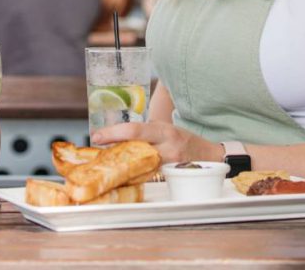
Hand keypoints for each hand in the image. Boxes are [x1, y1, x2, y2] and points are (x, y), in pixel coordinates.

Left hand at [91, 121, 223, 164]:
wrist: (208, 155)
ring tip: (105, 162)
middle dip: (113, 151)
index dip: (113, 133)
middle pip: (135, 151)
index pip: (135, 130)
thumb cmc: (182, 138)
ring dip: (121, 164)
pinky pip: (148, 176)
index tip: (96, 136)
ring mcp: (170, 165)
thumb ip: (144, 131)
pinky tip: (122, 173)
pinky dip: (134, 174)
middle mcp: (168, 148)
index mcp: (164, 131)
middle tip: (95, 150)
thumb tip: (116, 135)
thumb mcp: (165, 128)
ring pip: (140, 167)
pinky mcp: (171, 178)